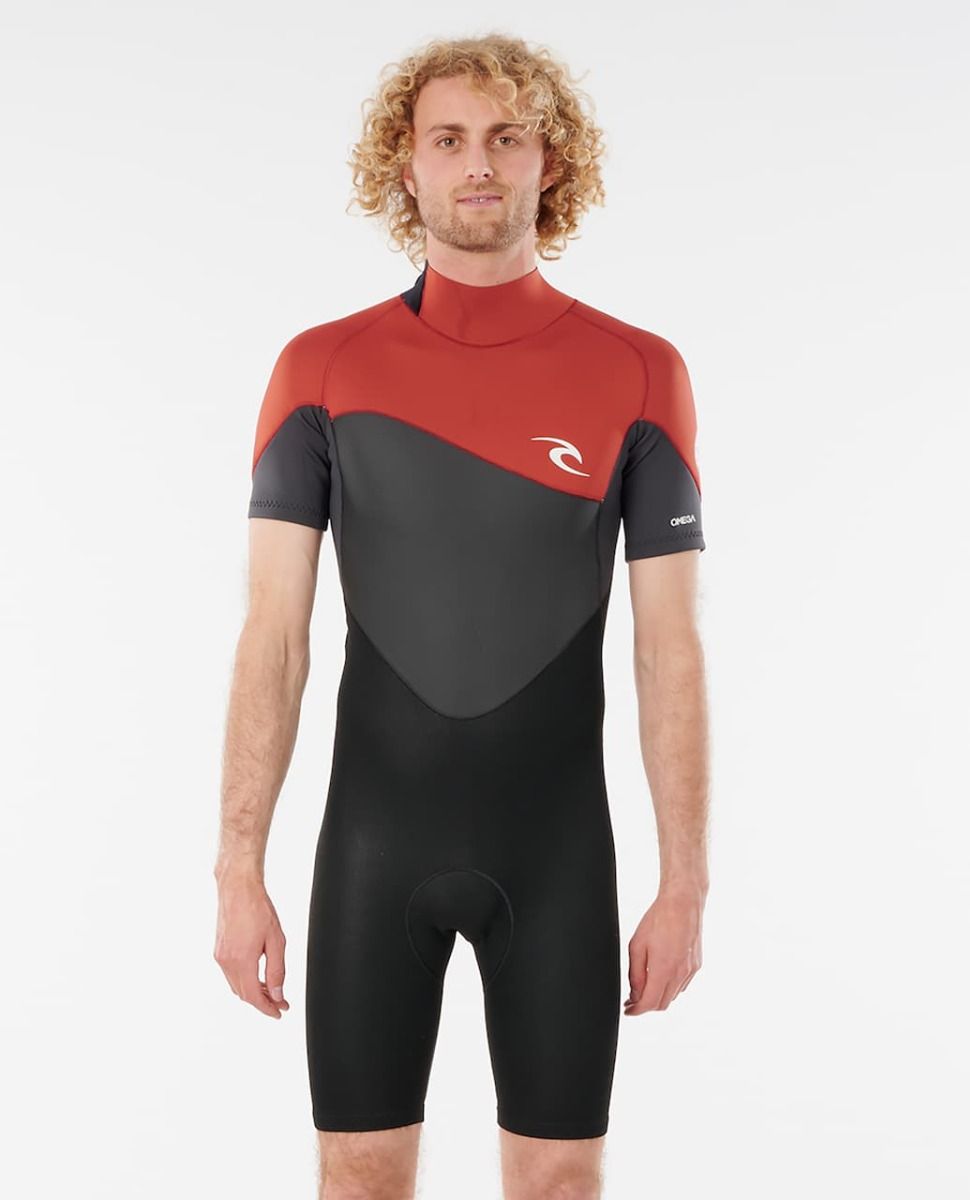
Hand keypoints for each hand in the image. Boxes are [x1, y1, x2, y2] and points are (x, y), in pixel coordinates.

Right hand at [213, 870, 289, 1017]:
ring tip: (272, 990)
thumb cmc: (258, 909)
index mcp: (241, 960)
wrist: (238, 888)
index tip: (280, 1012)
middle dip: (262, 1001)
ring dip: (253, 992)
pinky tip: (257, 976)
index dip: (268, 1008)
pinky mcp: (218, 951)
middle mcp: (226, 962)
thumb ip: (277, 970)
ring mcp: (220, 957)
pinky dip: (244, 981)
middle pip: (243, 994)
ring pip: (236, 986)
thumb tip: (278, 994)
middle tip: (281, 1001)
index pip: (253, 997)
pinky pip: (231, 975)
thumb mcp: (276, 940)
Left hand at [623, 886, 703, 1014]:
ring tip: (645, 987)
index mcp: (663, 969)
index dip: (636, 1011)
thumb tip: (634, 994)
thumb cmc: (658, 919)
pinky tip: (660, 977)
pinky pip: (682, 985)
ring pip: (673, 996)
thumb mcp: (637, 945)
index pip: (650, 1003)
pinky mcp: (697, 965)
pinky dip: (670, 987)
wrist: (683, 902)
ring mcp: (691, 970)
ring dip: (659, 997)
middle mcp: (680, 973)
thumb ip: (635, 974)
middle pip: (662, 1004)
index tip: (628, 1010)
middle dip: (646, 1006)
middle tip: (632, 1000)